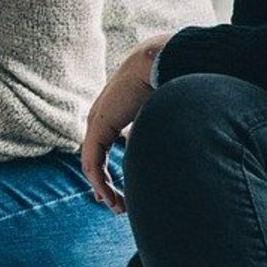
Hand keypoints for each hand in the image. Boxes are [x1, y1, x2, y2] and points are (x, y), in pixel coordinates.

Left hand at [82, 34, 169, 213]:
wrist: (160, 60)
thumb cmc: (167, 80)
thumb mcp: (161, 112)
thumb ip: (158, 129)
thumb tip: (173, 147)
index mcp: (114, 113)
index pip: (104, 147)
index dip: (108, 172)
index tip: (118, 192)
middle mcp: (101, 118)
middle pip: (96, 158)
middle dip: (104, 184)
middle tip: (115, 204)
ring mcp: (97, 122)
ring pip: (93, 164)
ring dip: (104, 188)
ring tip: (117, 206)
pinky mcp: (98, 127)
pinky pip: (92, 161)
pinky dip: (100, 180)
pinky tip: (108, 195)